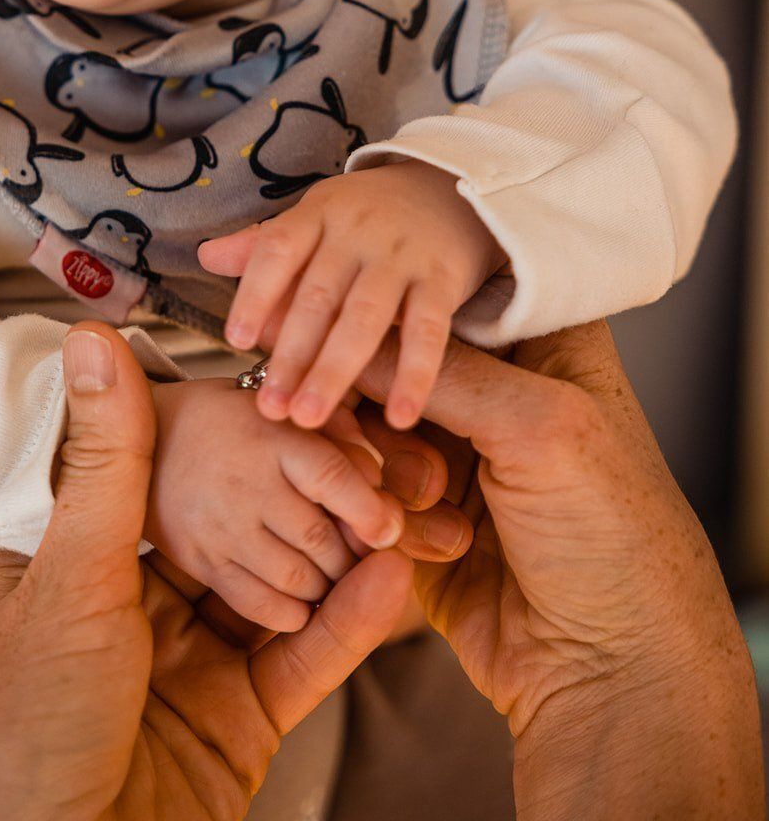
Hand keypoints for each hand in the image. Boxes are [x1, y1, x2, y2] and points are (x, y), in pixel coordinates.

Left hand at [0, 323, 412, 820]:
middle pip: (232, 531)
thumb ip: (107, 459)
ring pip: (279, 589)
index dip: (223, 433)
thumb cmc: (25, 724)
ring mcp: (190, 665)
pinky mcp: (238, 723)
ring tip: (397, 501)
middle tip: (364, 443)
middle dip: (297, 493)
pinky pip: (302, 659)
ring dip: (335, 551)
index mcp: (75, 560)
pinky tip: (391, 578)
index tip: (285, 387)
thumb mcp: (72, 573)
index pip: (162, 476)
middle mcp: (136, 606)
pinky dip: (348, 622)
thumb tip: (91, 334)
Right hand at [144, 377, 406, 629]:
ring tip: (332, 573)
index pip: (332, 477)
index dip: (369, 510)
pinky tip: (303, 599)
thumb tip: (378, 479)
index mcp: (271, 436)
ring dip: (328, 585)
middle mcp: (245, 483)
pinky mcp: (199, 559)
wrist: (148, 437)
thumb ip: (335, 436)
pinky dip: (292, 611)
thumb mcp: (280, 408)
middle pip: (321, 537)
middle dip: (353, 556)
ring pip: (297, 578)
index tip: (389, 530)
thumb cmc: (232, 421)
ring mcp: (220, 526)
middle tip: (362, 555)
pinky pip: (258, 603)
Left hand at [199, 160, 506, 430]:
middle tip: (269, 406)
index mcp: (319, 213)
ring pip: (365, 319)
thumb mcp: (317, 215)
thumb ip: (265, 243)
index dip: (255, 293)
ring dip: (336, 372)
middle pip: (318, 296)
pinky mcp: (443, 279)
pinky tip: (399, 420)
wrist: (449, 187)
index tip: (237, 340)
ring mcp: (402, 255)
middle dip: (291, 355)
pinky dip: (415, 377)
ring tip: (310, 418)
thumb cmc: (367, 214)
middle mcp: (358, 231)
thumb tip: (206, 257)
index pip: (279, 249)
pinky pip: (430, 333)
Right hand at [356, 320, 765, 817]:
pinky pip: (366, 484)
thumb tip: (350, 332)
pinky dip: (380, 507)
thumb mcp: (537, 427)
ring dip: (381, 460)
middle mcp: (497, 386)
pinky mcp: (418, 509)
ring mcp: (455, 447)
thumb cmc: (609, 535)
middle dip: (379, 392)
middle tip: (367, 418)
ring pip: (371, 420)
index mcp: (543, 340)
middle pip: (397, 355)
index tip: (354, 309)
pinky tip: (416, 536)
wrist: (607, 668)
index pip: (451, 291)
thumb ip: (442, 370)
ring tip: (423, 497)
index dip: (401, 300)